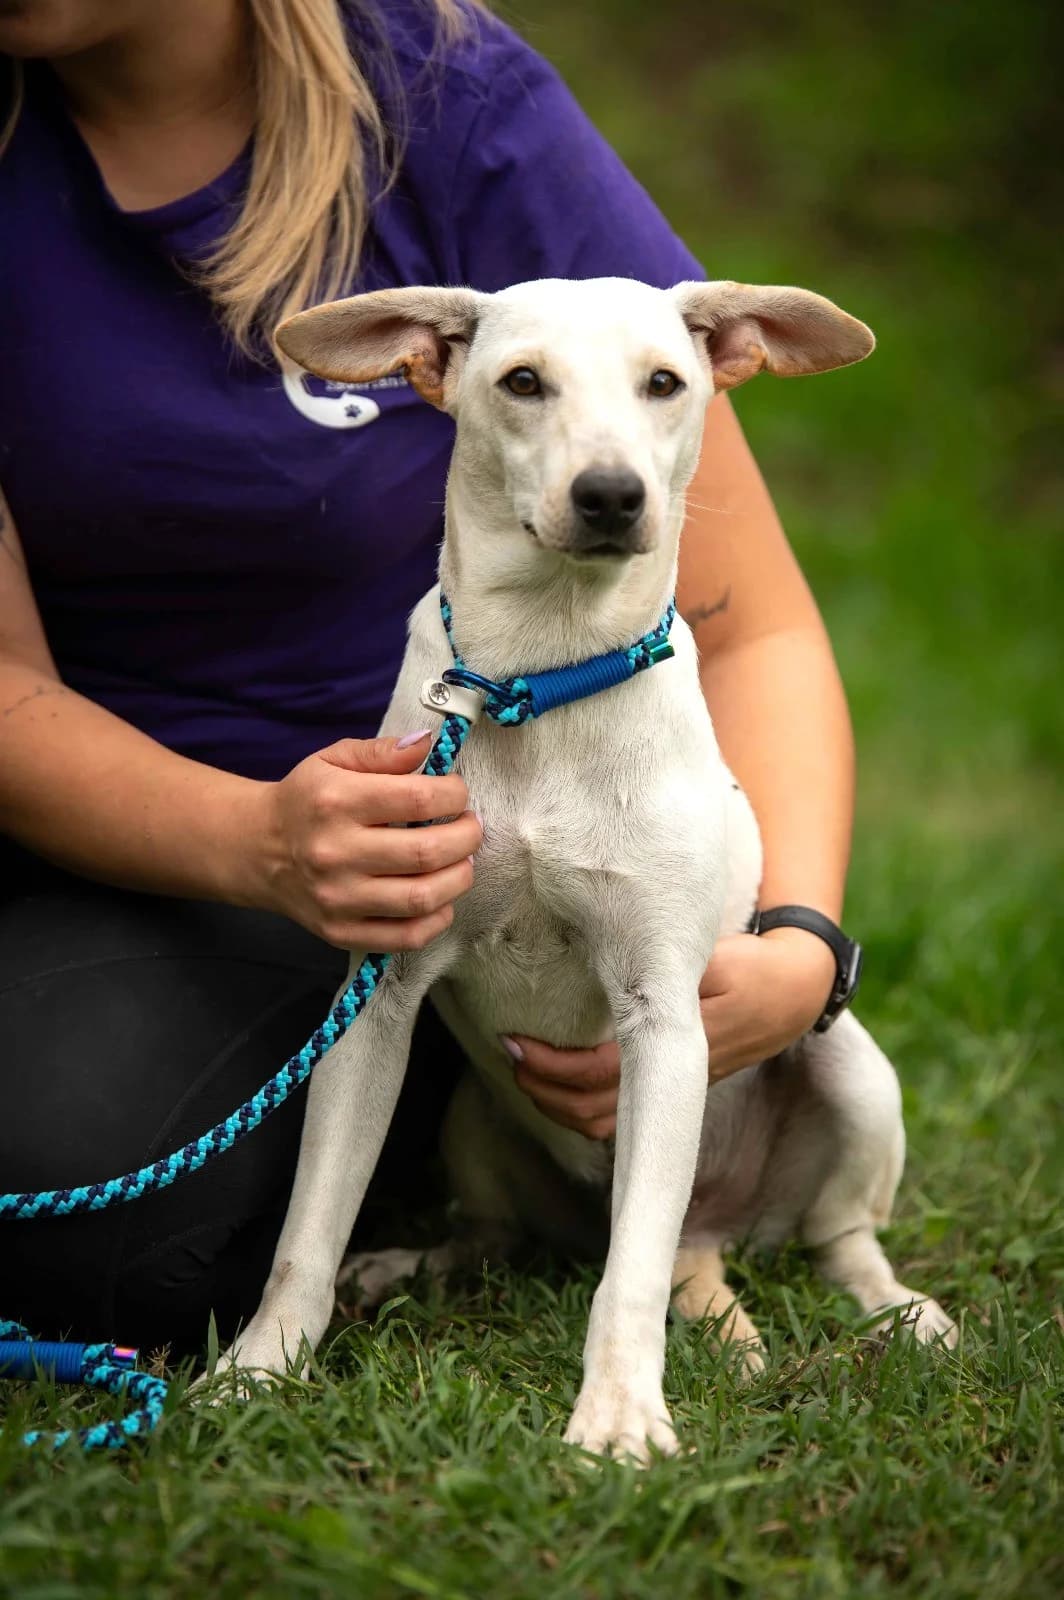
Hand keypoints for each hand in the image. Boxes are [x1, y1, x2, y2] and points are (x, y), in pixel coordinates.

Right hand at [247, 732, 481, 948]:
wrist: (258, 849)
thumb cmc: (307, 800)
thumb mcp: (334, 760)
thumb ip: (383, 752)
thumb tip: (428, 746)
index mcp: (336, 802)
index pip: (418, 799)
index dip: (454, 795)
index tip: (458, 793)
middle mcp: (335, 853)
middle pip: (426, 852)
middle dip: (467, 837)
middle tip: (471, 827)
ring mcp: (338, 899)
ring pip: (422, 898)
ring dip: (460, 878)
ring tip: (462, 861)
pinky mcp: (341, 932)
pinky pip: (406, 937)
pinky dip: (437, 920)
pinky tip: (442, 898)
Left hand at [504, 927, 835, 1139]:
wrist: (795, 992)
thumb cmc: (750, 966)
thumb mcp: (711, 955)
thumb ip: (666, 962)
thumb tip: (614, 954)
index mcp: (678, 1045)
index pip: (601, 1073)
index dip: (552, 1067)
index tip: (515, 1041)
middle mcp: (674, 1077)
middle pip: (594, 1112)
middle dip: (544, 1091)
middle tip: (510, 1053)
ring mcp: (675, 1088)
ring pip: (605, 1124)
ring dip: (558, 1107)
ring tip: (526, 1071)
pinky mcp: (675, 1087)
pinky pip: (621, 1118)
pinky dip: (582, 1111)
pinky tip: (558, 1085)